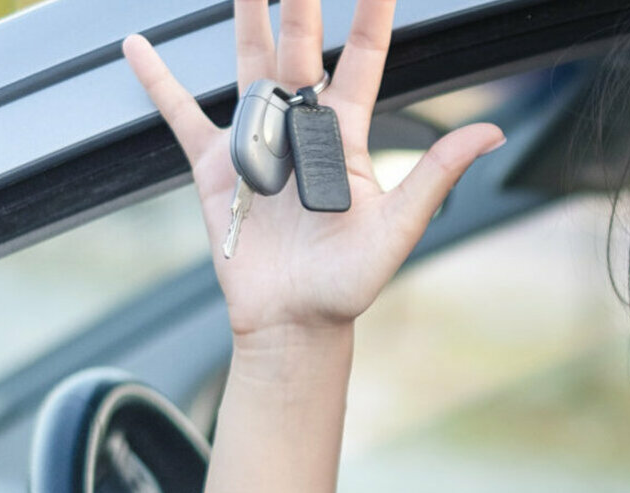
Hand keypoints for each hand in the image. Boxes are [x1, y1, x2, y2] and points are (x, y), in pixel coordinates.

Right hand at [123, 0, 505, 337]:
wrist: (293, 324)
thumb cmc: (348, 284)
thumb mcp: (399, 228)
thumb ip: (435, 174)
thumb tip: (490, 134)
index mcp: (347, 137)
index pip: (363, 60)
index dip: (371, 16)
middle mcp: (301, 130)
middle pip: (301, 49)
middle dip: (301, 3)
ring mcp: (256, 144)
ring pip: (248, 66)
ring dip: (244, 20)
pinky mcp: (214, 169)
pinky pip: (181, 116)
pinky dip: (158, 82)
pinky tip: (138, 48)